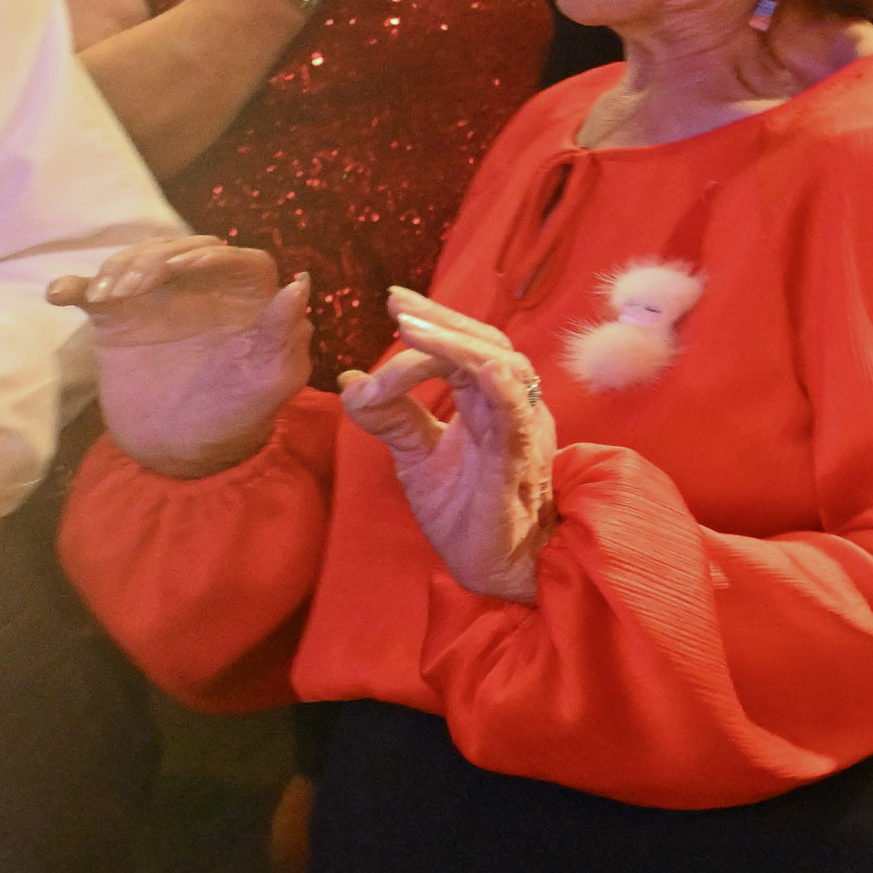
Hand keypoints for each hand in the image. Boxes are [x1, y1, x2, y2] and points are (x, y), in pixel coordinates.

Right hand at [50, 239, 310, 476]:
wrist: (183, 447)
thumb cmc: (239, 413)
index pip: (242, 260)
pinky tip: (61, 296)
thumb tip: (299, 283)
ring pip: (141, 260)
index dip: (215, 256)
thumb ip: (284, 334)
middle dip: (156, 259)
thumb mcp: (270, 380)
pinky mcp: (120, 315)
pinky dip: (74, 286)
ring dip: (118, 268)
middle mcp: (208, 291)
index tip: (186, 266)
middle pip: (185, 251)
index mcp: (251, 302)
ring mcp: (161, 299)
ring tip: (107, 297)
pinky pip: (95, 289)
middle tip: (130, 289)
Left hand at [339, 290, 553, 602]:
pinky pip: (515, 418)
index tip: (392, 307)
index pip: (469, 349)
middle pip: (491, 345)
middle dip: (444, 320)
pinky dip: (499, 389)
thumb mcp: (417, 458)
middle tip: (397, 303)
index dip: (435, 323)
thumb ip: (392, 418)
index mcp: (490, 405)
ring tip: (412, 330)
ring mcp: (521, 435)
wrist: (496, 569)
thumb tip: (351, 379)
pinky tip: (479, 368)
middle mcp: (513, 411)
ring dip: (458, 346)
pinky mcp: (518, 466)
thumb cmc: (467, 514)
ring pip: (505, 370)